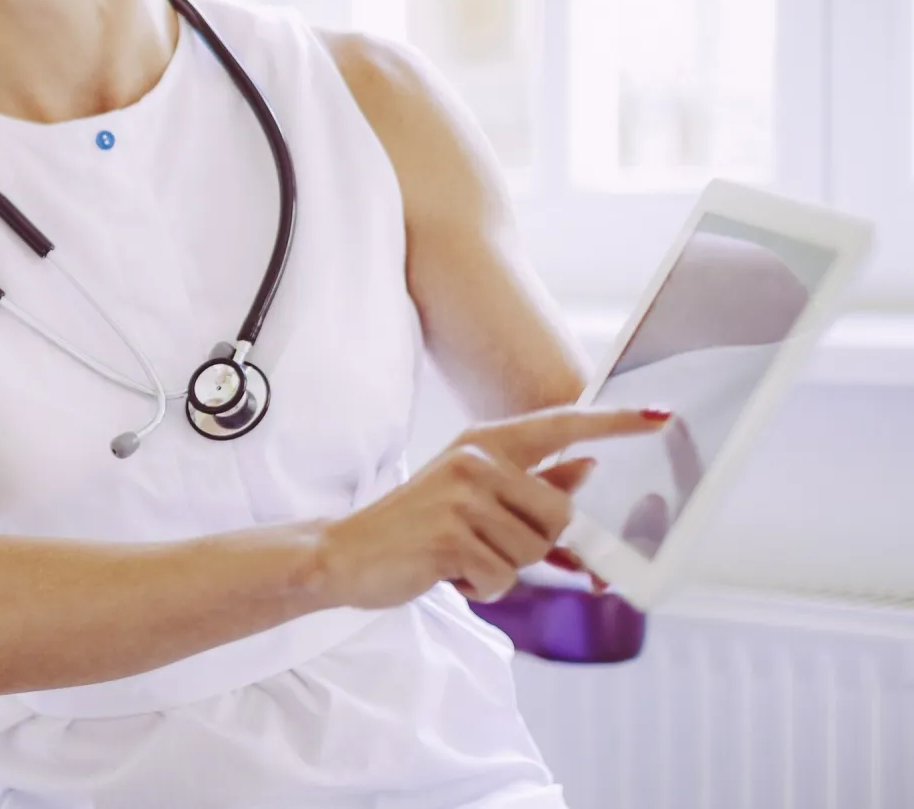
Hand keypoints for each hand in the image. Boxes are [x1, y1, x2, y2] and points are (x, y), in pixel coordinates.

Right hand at [320, 406, 670, 609]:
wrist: (345, 554)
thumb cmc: (416, 529)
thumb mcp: (474, 498)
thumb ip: (531, 486)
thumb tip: (586, 468)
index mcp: (485, 443)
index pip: (562, 426)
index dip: (614, 423)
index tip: (661, 416)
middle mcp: (476, 460)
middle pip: (560, 515)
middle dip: (534, 547)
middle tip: (485, 547)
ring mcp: (463, 495)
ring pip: (533, 552)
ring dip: (503, 570)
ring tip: (459, 558)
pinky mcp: (452, 534)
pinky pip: (503, 577)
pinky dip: (481, 589)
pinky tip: (448, 573)